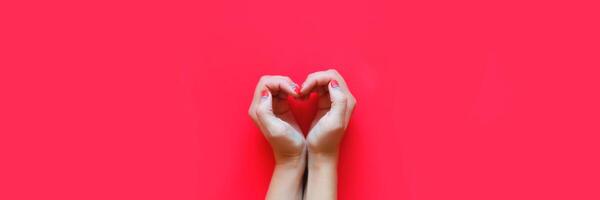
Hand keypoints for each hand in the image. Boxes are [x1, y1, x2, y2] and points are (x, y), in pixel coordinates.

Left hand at [248, 75, 305, 164]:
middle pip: (270, 81)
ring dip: (289, 85)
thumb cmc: (286, 144)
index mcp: (257, 109)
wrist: (293, 155)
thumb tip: (265, 92)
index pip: (265, 83)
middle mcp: (261, 105)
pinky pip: (283, 90)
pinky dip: (291, 89)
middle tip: (297, 91)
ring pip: (276, 84)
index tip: (294, 92)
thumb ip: (265, 110)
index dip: (281, 83)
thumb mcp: (275, 129)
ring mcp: (270, 105)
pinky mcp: (279, 106)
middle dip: (285, 82)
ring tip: (299, 94)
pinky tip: (299, 96)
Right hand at [300, 69, 355, 199]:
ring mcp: (335, 100)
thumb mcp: (334, 122)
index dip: (315, 78)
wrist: (321, 154)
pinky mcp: (327, 103)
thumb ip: (338, 101)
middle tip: (301, 90)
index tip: (303, 89)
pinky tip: (303, 96)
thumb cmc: (325, 141)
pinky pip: (319, 87)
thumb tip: (333, 82)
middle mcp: (344, 98)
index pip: (332, 76)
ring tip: (301, 93)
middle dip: (312, 79)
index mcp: (346, 100)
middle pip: (328, 75)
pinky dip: (309, 87)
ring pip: (323, 80)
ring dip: (310, 83)